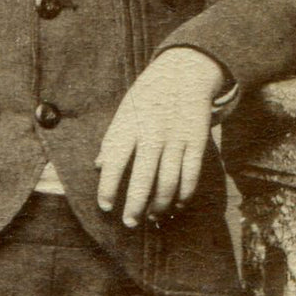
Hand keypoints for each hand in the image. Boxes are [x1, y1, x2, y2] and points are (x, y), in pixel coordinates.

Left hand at [96, 48, 224, 227]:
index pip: (114, 161)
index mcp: (130, 123)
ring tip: (151, 217)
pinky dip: (184, 195)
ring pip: (169, 182)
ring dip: (160, 205)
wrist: (184, 72)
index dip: (108, 187)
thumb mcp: (126, 109)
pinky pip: (191, 176)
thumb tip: (99, 165)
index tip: (105, 206)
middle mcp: (153, 132)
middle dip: (135, 206)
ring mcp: (177, 137)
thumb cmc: (149, 95)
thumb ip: (113, 137)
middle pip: (143, 178)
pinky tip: (177, 205)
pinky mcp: (197, 141)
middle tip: (129, 223)